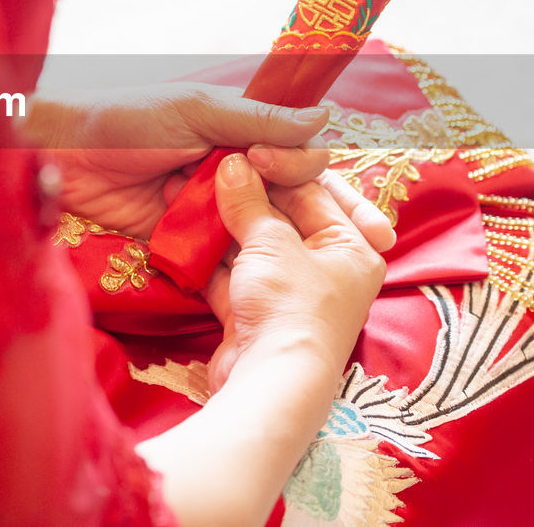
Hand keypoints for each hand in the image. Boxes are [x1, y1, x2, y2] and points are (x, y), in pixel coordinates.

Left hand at [21, 83, 330, 237]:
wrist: (59, 159)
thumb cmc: (124, 120)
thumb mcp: (195, 111)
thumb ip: (257, 119)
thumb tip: (325, 118)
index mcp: (237, 130)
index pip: (295, 153)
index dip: (311, 171)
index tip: (304, 182)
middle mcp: (229, 169)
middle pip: (286, 196)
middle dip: (319, 216)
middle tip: (357, 236)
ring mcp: (207, 207)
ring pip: (259, 228)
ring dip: (281, 243)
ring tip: (317, 267)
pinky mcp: (183, 240)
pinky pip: (221, 254)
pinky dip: (239, 263)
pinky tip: (266, 281)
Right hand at [204, 155, 394, 392]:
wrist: (269, 382)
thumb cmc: (290, 304)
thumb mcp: (271, 242)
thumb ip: (248, 200)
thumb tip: (231, 163)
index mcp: (352, 247)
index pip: (318, 191)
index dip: (280, 168)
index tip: (245, 150)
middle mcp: (327, 269)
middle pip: (283, 217)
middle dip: (244, 194)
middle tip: (210, 167)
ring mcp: (289, 293)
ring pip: (253, 245)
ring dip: (220, 222)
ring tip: (185, 191)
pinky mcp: (256, 314)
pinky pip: (232, 274)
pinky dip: (208, 257)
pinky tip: (182, 232)